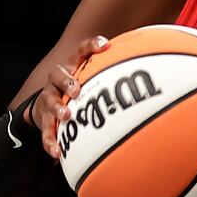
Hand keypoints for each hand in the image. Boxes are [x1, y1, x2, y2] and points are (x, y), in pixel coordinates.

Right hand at [32, 35, 110, 158]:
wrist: (44, 106)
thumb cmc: (78, 89)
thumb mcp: (91, 77)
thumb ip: (114, 73)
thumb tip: (152, 71)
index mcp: (72, 67)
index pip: (81, 52)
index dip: (91, 46)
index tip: (105, 44)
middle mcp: (57, 81)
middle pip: (58, 75)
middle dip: (67, 81)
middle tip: (77, 89)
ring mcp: (49, 99)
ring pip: (49, 102)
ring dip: (57, 109)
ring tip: (66, 116)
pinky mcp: (44, 119)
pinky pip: (46, 131)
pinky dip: (50, 141)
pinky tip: (56, 152)